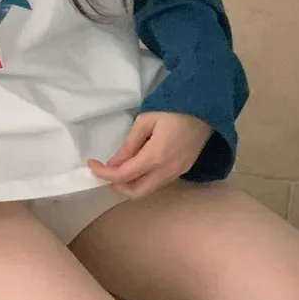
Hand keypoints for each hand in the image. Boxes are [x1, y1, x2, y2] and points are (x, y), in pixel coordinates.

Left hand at [88, 112, 211, 199]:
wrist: (206, 106)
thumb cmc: (173, 108)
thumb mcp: (145, 121)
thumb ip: (128, 146)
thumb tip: (113, 164)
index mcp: (156, 157)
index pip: (124, 175)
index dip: (104, 173)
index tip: (92, 165)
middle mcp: (167, 171)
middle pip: (137, 193)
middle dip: (117, 186)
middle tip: (106, 171)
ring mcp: (178, 173)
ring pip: (149, 190)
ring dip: (131, 184)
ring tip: (120, 168)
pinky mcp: (184, 170)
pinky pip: (159, 183)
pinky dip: (144, 180)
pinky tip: (138, 166)